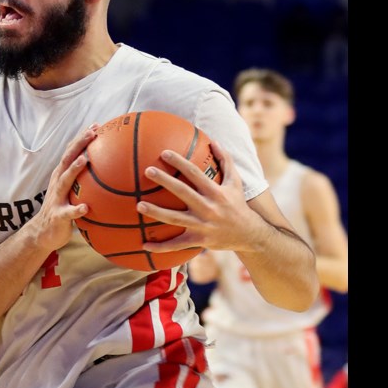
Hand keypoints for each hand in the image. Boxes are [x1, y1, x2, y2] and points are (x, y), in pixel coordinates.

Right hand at [27, 124, 97, 252]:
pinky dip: (76, 209)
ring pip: (65, 181)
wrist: (42, 232)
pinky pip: (68, 212)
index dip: (82, 138)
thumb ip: (85, 180)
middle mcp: (58, 183)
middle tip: (93, 133)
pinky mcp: (58, 215)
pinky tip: (86, 207)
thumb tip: (110, 171)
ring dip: (74, 169)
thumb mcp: (72, 191)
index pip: (71, 152)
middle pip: (67, 159)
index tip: (96, 125)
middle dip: (79, 145)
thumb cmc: (62, 209)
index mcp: (61, 175)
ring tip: (85, 160)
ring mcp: (57, 198)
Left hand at [137, 141, 262, 253]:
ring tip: (138, 205)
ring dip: (156, 212)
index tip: (163, 153)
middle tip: (148, 170)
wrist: (249, 235)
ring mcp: (202, 225)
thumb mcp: (235, 182)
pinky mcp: (199, 241)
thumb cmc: (238, 204)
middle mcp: (208, 207)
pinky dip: (161, 246)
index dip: (180, 162)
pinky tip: (144, 244)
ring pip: (175, 218)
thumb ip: (225, 161)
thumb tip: (213, 141)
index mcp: (215, 192)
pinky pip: (177, 244)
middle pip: (182, 192)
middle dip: (164, 180)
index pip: (195, 173)